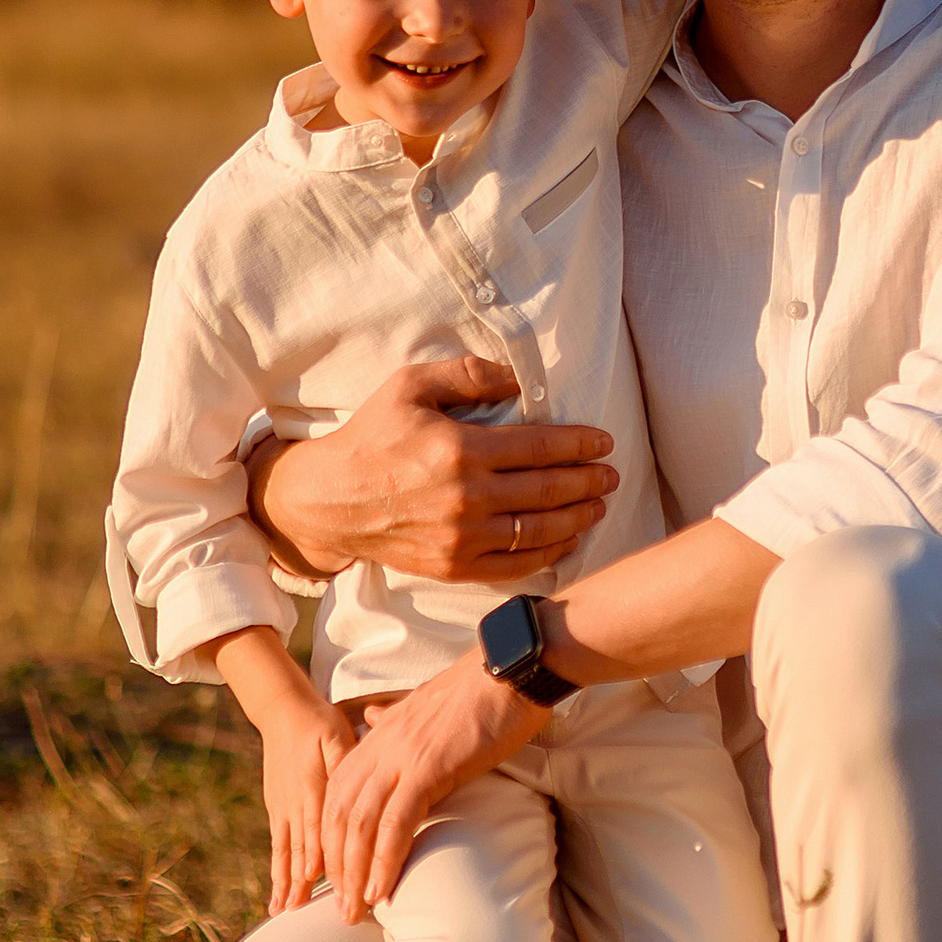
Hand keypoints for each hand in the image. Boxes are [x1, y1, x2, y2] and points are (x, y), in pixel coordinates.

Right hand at [247, 356, 618, 585]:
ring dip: (577, 518)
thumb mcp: (410, 385)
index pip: (540, 447)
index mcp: (461, 450)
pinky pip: (514, 566)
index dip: (579, 445)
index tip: (603, 442)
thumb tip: (517, 378)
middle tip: (611, 475)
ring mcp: (461, 539)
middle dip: (588, 481)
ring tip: (598, 505)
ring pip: (538, 531)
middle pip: (548, 490)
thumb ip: (467, 374)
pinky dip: (547, 555)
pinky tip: (565, 541)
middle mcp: (467, 498)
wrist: (330, 500)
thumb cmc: (372, 435)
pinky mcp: (453, 567)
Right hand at [252, 681, 361, 912]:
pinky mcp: (277, 809)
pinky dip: (278, 872)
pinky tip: (278, 895)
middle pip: (303, 850)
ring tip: (286, 912)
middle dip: (308, 884)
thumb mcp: (337, 736)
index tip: (336, 887)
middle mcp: (295, 804)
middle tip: (313, 914)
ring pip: (286, 853)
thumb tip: (358, 786)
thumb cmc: (319, 723)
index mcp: (313, 787)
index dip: (329, 859)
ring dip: (287, 884)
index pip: (322, 830)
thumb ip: (345, 762)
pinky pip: (277, 847)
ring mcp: (283, 809)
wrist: (282, 713)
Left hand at [320, 652, 546, 916]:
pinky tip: (381, 890)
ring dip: (354, 874)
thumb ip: (392, 719)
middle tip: (341, 908)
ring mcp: (401, 756)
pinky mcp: (428, 767)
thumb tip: (369, 717)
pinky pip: (396, 823)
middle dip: (336, 867)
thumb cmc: (479, 691)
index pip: (337, 795)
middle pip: (340, 815)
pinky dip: (384, 860)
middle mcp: (380, 746)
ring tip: (356, 911)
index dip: (330, 838)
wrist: (510, 668)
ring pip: (360, 824)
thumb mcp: (423, 704)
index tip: (335, 875)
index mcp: (378, 735)